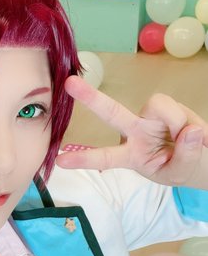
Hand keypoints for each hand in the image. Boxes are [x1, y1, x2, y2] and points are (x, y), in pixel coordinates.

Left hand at [56, 75, 207, 188]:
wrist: (202, 156)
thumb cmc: (183, 167)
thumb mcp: (181, 172)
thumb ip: (185, 156)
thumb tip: (190, 131)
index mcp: (130, 155)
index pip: (104, 157)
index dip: (84, 158)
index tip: (61, 160)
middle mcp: (134, 133)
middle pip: (111, 113)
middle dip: (91, 98)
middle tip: (69, 83)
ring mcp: (150, 117)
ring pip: (157, 107)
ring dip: (176, 122)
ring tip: (190, 139)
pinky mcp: (166, 108)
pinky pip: (175, 109)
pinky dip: (188, 122)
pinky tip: (195, 133)